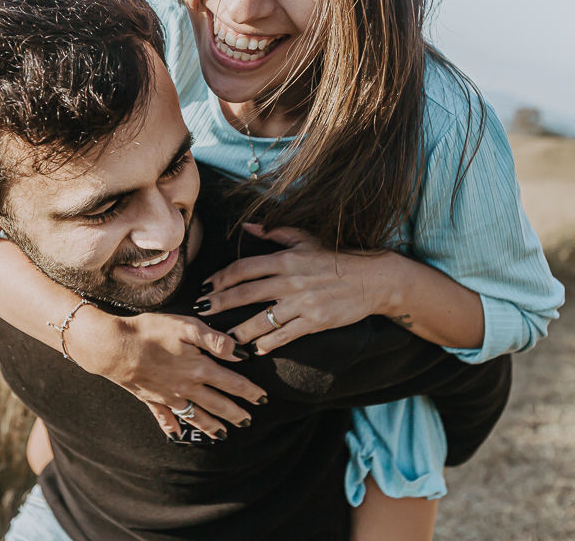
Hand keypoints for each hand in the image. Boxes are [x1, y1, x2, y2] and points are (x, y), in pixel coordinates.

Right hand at [71, 308, 266, 439]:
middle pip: (217, 404)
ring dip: (211, 426)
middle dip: (235, 413)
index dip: (250, 391)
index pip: (232, 383)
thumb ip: (215, 340)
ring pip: (195, 415)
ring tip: (223, 435)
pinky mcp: (151, 399)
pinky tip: (176, 436)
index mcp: (199, 368)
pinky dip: (172, 428)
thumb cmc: (151, 332)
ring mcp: (169, 396)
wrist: (114, 347)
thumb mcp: (187, 326)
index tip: (263, 399)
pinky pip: (165, 418)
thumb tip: (241, 354)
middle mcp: (187, 387)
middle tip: (249, 422)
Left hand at [197, 223, 394, 354]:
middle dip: (219, 303)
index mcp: (286, 259)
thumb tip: (247, 225)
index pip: (243, 268)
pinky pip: (284, 335)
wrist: (373, 278)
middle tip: (201, 312)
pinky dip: (268, 344)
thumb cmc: (337, 256)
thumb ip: (275, 231)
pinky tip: (256, 349)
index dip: (221, 278)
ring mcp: (302, 303)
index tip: (206, 286)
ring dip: (239, 330)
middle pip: (245, 293)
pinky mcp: (315, 321)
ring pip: (261, 320)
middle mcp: (290, 280)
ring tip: (224, 337)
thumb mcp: (306, 238)